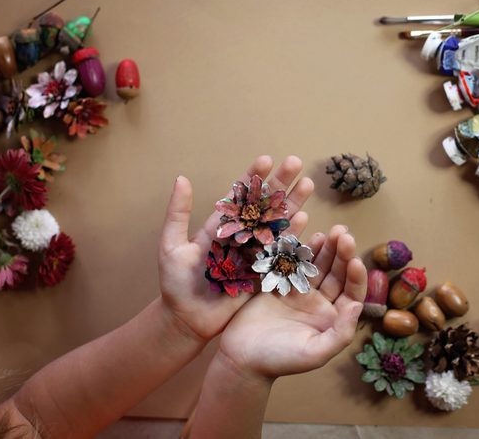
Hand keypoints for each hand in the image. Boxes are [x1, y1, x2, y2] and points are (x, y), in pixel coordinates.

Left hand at [157, 155, 313, 341]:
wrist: (186, 319)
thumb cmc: (175, 283)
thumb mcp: (171, 245)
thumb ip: (178, 213)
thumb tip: (182, 178)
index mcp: (221, 226)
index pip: (241, 196)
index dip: (253, 178)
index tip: (266, 159)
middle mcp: (241, 236)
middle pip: (264, 205)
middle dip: (280, 184)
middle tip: (296, 162)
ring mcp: (255, 253)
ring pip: (277, 224)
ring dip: (293, 203)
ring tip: (308, 183)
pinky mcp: (263, 273)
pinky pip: (281, 251)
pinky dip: (294, 235)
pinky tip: (305, 217)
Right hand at [217, 225, 366, 378]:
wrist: (241, 358)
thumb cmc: (279, 360)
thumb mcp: (315, 353)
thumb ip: (340, 333)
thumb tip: (358, 305)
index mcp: (332, 319)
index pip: (352, 293)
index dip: (355, 276)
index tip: (353, 259)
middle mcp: (319, 303)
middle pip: (336, 273)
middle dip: (342, 253)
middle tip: (343, 233)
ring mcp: (299, 291)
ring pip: (317, 264)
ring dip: (325, 247)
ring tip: (331, 231)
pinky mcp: (278, 283)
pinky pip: (293, 262)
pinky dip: (300, 250)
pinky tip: (307, 236)